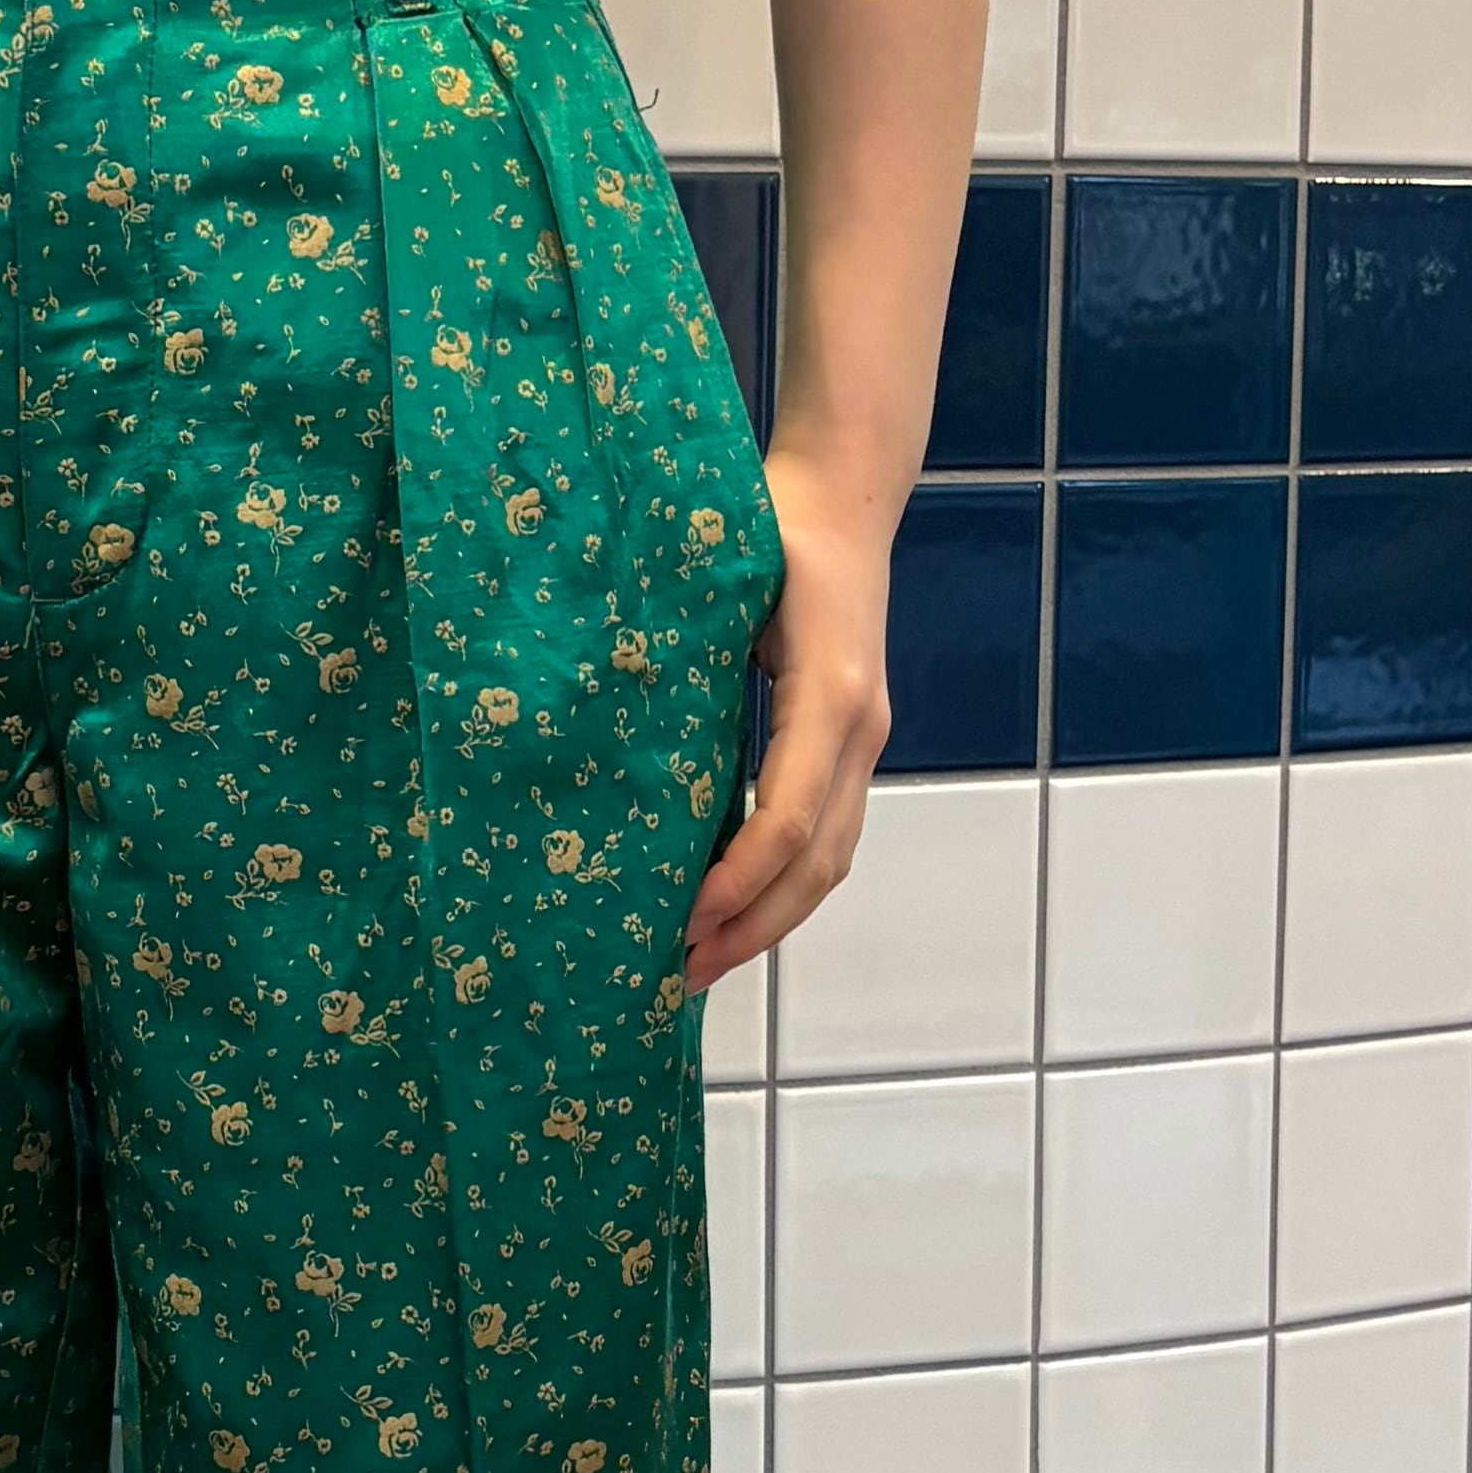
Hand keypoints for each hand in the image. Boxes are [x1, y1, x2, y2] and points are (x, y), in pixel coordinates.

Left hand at [683, 459, 891, 996]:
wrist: (846, 498)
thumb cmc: (774, 527)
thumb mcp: (725, 585)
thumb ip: (685, 658)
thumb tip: (610, 742)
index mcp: (829, 696)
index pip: (788, 819)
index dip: (737, 882)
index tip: (681, 921)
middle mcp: (857, 728)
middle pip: (818, 863)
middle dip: (753, 928)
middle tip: (681, 974)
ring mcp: (862, 740)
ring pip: (830, 858)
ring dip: (770, 919)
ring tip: (701, 958)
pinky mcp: (849, 742)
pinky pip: (826, 831)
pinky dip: (782, 882)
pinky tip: (729, 904)